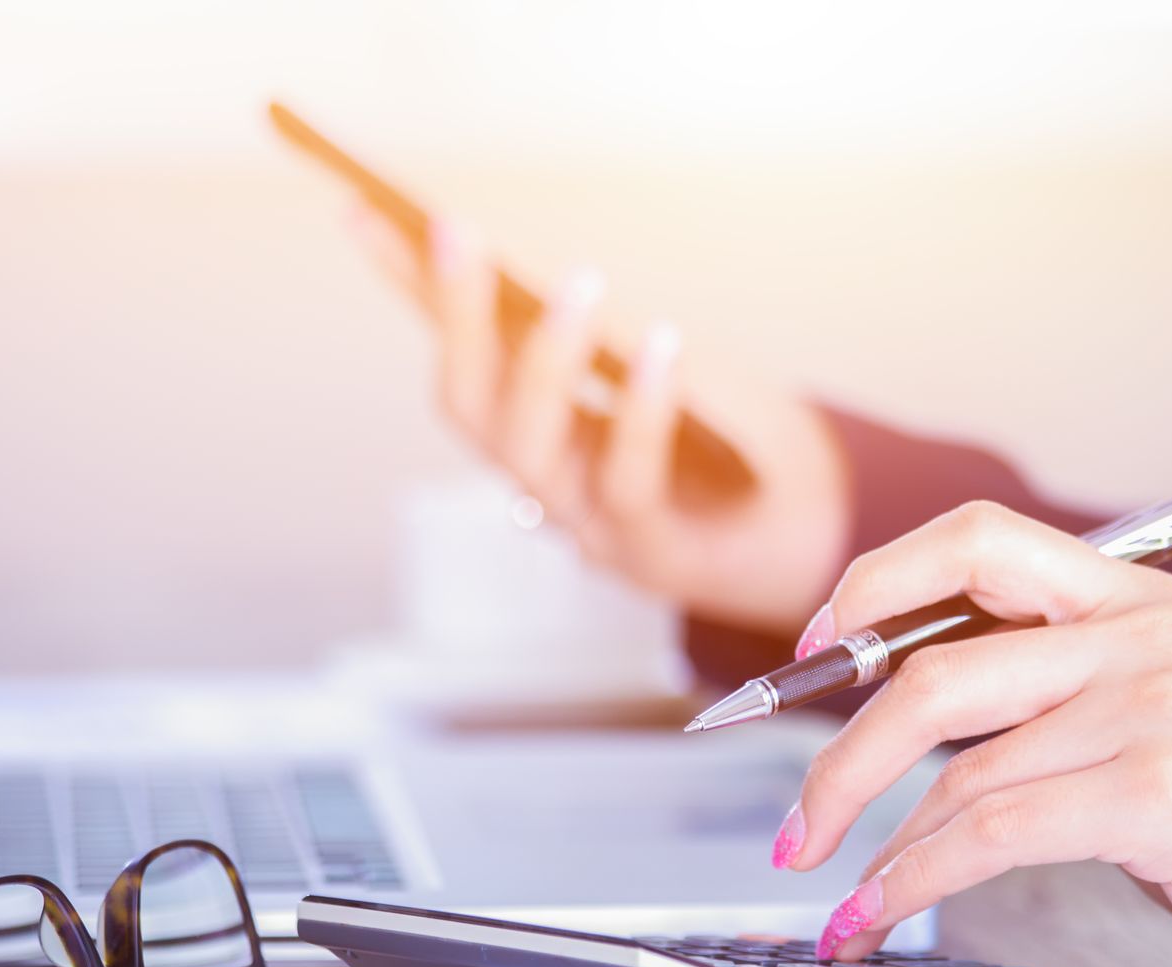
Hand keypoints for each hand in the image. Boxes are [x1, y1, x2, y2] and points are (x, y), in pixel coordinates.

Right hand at [343, 204, 849, 633]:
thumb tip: (507, 250)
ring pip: (529, 451)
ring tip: (577, 282)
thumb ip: (580, 322)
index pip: (451, 352)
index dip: (407, 290)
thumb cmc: (723, 438)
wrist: (809, 528)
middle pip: (470, 408)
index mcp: (528, 430)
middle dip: (457, 319)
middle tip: (456, 231)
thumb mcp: (645, 362)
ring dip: (544, 362)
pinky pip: (629, 482)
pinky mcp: (651, 555)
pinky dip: (641, 413)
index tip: (362, 208)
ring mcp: (586, 525)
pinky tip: (660, 346)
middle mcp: (539, 483)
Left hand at [776, 500, 1171, 966]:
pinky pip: (990, 836)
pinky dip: (913, 884)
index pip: (975, 537)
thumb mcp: (1126, 706)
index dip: (874, 584)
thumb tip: (864, 703)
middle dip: (842, 763)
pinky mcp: (1163, 792)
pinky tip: (879, 915)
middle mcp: (1143, 632)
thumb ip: (1024, 679)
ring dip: (881, 851)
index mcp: (1126, 592)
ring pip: (958, 774)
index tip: (809, 651)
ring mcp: (1159, 706)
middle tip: (794, 829)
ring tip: (849, 899)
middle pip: (934, 672)